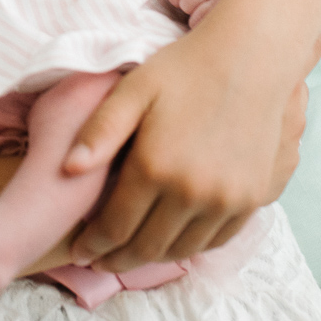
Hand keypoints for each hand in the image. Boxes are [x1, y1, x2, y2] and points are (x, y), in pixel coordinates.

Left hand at [60, 20, 320, 271]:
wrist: (252, 57)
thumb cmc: (185, 68)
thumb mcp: (133, 89)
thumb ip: (100, 131)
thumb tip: (67, 169)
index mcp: (155, 167)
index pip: (116, 226)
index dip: (94, 245)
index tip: (79, 251)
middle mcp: (192, 192)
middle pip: (147, 246)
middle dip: (118, 259)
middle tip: (99, 263)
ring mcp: (227, 199)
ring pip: (182, 248)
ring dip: (153, 258)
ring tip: (132, 255)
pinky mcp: (253, 198)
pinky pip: (217, 239)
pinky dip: (191, 246)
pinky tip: (174, 240)